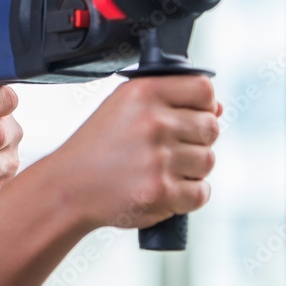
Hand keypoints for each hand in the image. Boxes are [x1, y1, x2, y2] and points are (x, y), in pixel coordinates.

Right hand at [52, 75, 220, 230]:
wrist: (68, 186)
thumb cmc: (97, 146)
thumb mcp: (123, 107)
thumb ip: (168, 101)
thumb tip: (217, 109)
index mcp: (143, 92)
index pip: (203, 89)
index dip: (202, 105)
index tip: (187, 116)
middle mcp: (153, 121)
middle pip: (211, 127)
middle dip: (194, 140)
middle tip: (164, 149)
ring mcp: (158, 157)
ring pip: (208, 161)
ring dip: (190, 169)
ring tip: (157, 169)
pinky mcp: (161, 191)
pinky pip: (201, 192)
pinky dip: (186, 195)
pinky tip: (161, 188)